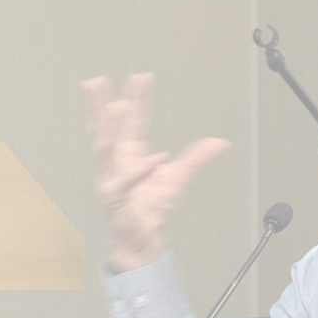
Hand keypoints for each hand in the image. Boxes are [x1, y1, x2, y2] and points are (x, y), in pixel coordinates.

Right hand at [81, 73, 230, 271]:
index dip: (136, 99)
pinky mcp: (115, 198)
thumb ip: (197, 158)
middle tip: (97, 82)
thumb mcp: (179, 178)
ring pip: (105, 148)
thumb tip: (219, 142)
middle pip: (108, 128)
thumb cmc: (152, 210)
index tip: (141, 78)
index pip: (132, 122)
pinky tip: (156, 156)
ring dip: (108, 127)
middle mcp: (117, 164)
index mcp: (130, 155)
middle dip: (102, 105)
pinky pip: (126, 182)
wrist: (143, 239)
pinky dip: (141, 170)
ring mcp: (113, 179)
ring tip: (113, 106)